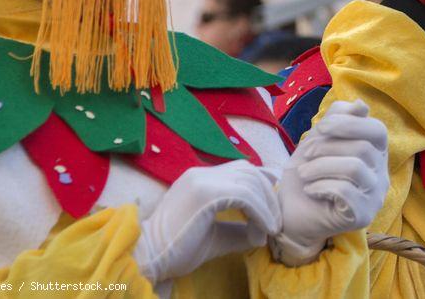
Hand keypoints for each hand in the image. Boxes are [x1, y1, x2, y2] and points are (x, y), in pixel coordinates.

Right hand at [134, 159, 280, 282]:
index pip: (239, 169)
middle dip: (267, 194)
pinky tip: (262, 232)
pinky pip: (245, 197)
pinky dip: (259, 213)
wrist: (148, 256)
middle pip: (248, 171)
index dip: (261, 180)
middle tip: (276, 219)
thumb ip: (237, 229)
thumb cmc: (177, 249)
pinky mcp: (206, 193)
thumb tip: (261, 232)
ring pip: (249, 182)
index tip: (275, 199)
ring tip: (270, 229)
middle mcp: (201, 173)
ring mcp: (202, 179)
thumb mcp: (214, 235)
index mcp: (199, 178)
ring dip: (266, 206)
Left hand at [272, 99, 388, 265]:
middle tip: (305, 154)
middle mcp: (381, 174)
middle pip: (363, 148)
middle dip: (327, 146)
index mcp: (375, 153)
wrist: (291, 212)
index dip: (349, 124)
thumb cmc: (307, 173)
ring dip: (321, 166)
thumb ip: (339, 119)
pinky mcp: (364, 216)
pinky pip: (346, 191)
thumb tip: (361, 105)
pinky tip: (310, 190)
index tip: (321, 127)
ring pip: (355, 168)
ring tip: (304, 173)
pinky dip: (321, 186)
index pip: (378, 130)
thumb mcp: (319, 139)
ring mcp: (375, 196)